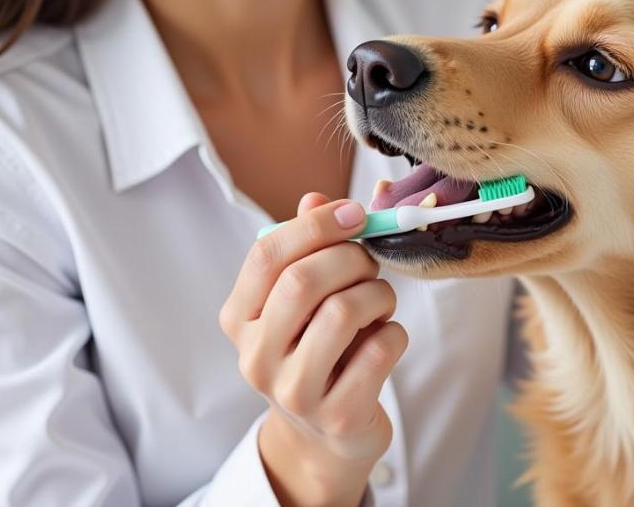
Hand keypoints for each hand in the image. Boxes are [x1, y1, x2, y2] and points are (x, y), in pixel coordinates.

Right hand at [219, 193, 408, 504]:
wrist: (326, 436)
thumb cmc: (317, 349)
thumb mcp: (302, 300)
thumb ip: (308, 247)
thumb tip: (317, 197)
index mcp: (238, 319)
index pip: (266, 255)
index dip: (315, 224)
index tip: (354, 213)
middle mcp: (256, 357)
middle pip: (303, 280)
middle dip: (351, 258)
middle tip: (370, 263)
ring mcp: (294, 392)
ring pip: (343, 312)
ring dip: (378, 293)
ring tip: (380, 302)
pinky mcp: (338, 416)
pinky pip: (380, 349)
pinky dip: (395, 331)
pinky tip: (386, 338)